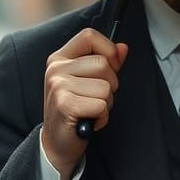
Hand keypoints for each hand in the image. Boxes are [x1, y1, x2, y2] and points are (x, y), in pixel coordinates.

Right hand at [41, 28, 128, 179]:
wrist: (57, 143)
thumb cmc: (75, 110)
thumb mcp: (88, 81)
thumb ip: (107, 62)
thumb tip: (123, 48)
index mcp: (60, 58)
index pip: (89, 36)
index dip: (108, 49)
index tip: (111, 66)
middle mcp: (56, 68)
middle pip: (103, 64)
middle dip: (110, 85)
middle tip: (95, 98)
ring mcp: (58, 85)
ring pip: (106, 87)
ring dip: (106, 103)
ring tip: (90, 110)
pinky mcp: (64, 104)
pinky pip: (101, 105)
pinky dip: (102, 117)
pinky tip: (89, 120)